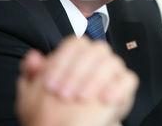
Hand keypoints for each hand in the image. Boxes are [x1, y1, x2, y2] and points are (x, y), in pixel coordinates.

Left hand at [16, 37, 137, 125]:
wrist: (73, 124)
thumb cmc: (57, 105)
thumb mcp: (37, 91)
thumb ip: (33, 73)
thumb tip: (33, 57)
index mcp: (77, 52)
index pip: (74, 44)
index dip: (61, 62)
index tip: (49, 84)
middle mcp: (97, 56)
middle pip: (94, 50)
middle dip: (77, 72)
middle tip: (63, 95)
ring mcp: (113, 69)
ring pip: (112, 62)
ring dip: (95, 80)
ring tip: (81, 99)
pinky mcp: (125, 84)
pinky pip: (129, 79)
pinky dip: (118, 88)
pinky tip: (104, 100)